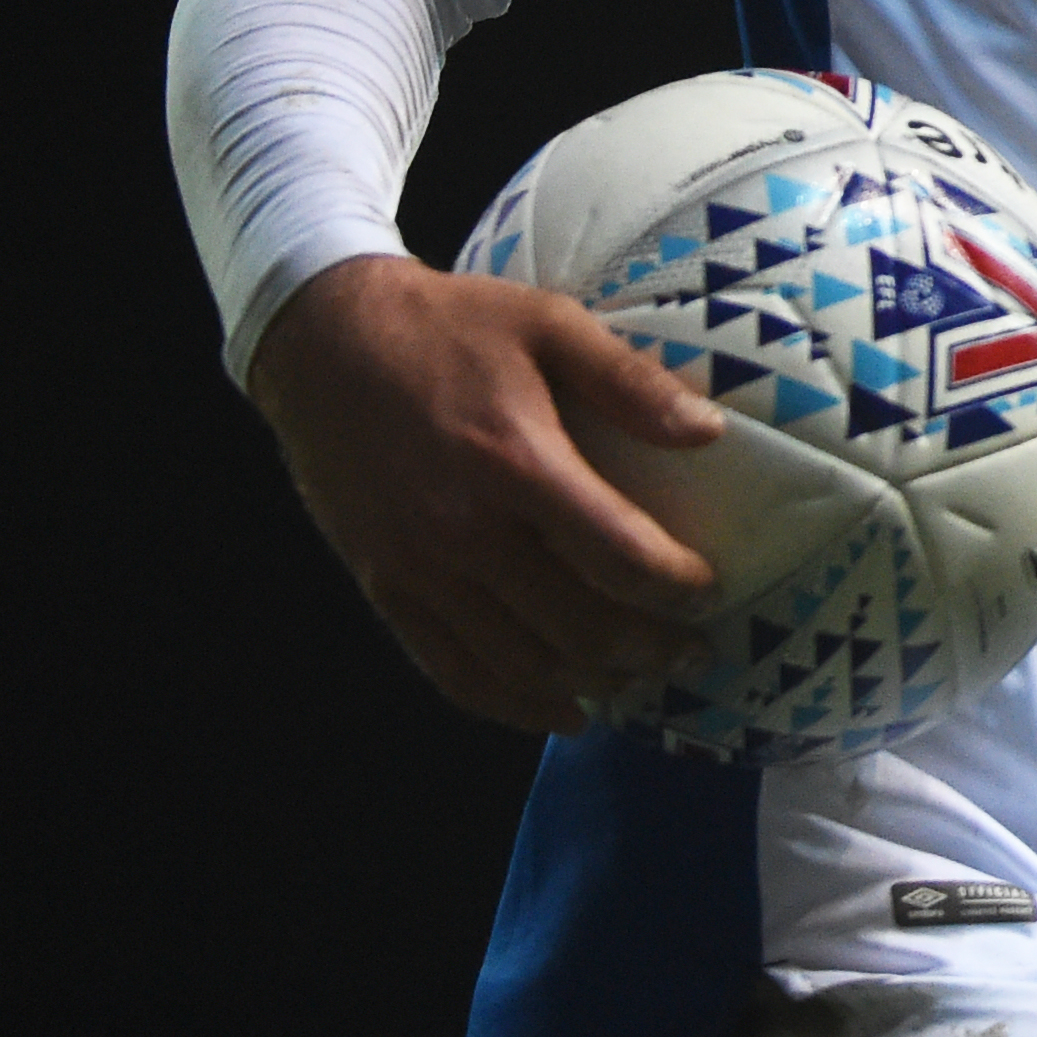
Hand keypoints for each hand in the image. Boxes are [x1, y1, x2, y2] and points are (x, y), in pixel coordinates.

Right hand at [248, 253, 725, 732]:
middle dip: (649, 650)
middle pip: (577, 625)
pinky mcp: (383, 586)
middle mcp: (465, 530)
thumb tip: (711, 432)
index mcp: (516, 462)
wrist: (323, 342)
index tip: (713, 595)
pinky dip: (511, 704)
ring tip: (640, 682)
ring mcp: (418, 567)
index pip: (618, 556)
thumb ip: (631, 382)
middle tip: (694, 652)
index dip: (677, 588)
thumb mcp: (549, 324)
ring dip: (590, 684)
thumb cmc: (449, 326)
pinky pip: (451, 670)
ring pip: (519, 663)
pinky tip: (560, 711)